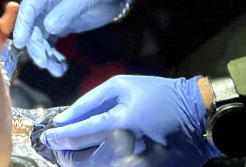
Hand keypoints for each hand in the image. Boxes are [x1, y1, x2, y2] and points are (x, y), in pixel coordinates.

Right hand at [11, 0, 129, 75]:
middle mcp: (45, 3)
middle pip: (33, 27)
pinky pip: (51, 43)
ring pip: (41, 38)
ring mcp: (51, 15)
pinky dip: (54, 56)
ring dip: (46, 55)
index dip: (22, 25)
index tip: (21, 43)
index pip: (28, 7)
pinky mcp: (60, 26)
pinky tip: (62, 67)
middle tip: (44, 63)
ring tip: (57, 70)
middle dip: (36, 46)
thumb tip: (49, 28)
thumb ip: (67, 11)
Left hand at [43, 76, 219, 165]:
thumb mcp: (123, 85)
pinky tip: (92, 156)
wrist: (197, 115)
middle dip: (65, 152)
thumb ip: (90, 101)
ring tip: (71, 152)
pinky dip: (98, 164)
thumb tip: (66, 117)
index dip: (59, 136)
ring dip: (79, 162)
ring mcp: (134, 163)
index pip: (80, 133)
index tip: (47, 135)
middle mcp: (126, 147)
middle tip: (56, 146)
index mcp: (120, 122)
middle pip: (83, 158)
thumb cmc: (158, 94)